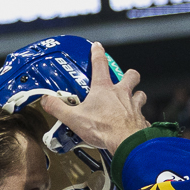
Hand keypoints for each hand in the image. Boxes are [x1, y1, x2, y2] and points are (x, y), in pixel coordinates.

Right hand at [34, 43, 149, 156]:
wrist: (126, 143)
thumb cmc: (103, 128)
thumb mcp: (74, 118)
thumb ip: (58, 108)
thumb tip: (47, 100)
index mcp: (104, 89)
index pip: (100, 64)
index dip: (97, 53)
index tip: (97, 46)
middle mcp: (122, 94)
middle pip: (130, 75)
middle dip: (128, 75)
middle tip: (123, 79)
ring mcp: (134, 106)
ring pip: (140, 94)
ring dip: (137, 95)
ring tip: (130, 101)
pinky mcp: (141, 119)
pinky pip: (142, 114)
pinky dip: (138, 117)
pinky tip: (133, 123)